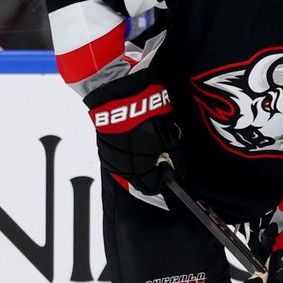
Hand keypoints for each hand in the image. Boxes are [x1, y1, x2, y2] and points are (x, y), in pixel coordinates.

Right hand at [85, 73, 182, 195]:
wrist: (122, 95)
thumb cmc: (148, 115)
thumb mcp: (171, 137)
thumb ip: (175, 158)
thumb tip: (179, 172)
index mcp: (139, 168)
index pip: (152, 187)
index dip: (162, 180)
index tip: (167, 173)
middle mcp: (122, 167)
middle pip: (138, 181)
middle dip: (150, 172)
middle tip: (159, 159)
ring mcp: (110, 158)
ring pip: (127, 171)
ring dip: (137, 164)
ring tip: (146, 147)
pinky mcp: (103, 147)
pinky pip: (117, 159)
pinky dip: (126, 155)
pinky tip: (133, 142)